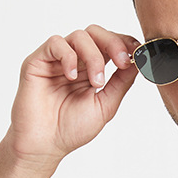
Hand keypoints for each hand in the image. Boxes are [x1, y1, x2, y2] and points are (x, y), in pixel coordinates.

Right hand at [7, 25, 140, 170]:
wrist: (44, 145)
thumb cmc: (70, 129)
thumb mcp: (105, 105)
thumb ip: (121, 83)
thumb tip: (139, 62)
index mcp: (91, 69)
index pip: (109, 44)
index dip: (124, 43)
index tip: (138, 54)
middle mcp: (75, 60)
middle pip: (95, 33)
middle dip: (113, 43)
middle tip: (121, 61)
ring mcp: (56, 60)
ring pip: (79, 36)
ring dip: (93, 56)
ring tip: (95, 82)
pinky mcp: (38, 61)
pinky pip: (56, 43)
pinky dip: (69, 57)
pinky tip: (73, 77)